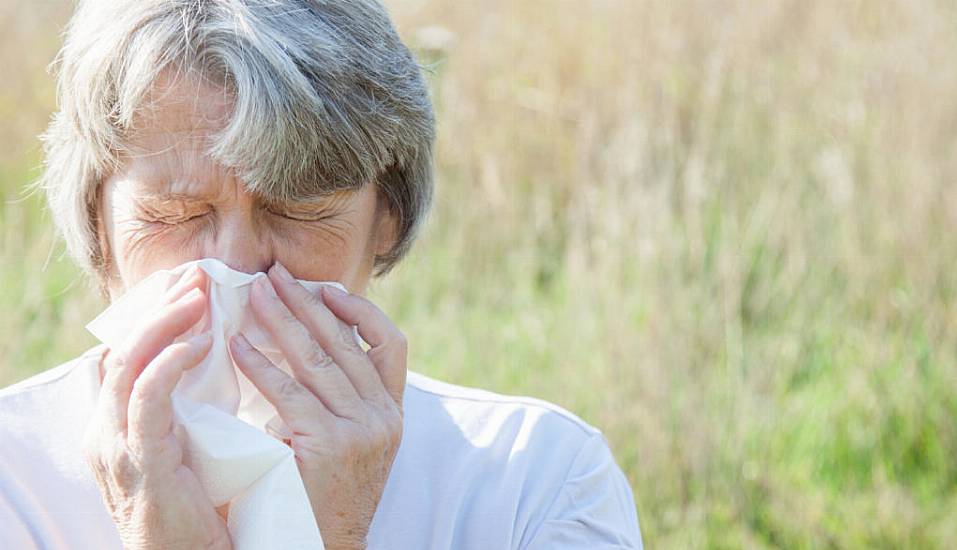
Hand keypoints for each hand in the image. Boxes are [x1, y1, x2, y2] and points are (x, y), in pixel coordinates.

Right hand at [85, 266, 230, 549]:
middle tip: (196, 275)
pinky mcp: (140, 462)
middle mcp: (108, 429)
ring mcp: (118, 445)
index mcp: (120, 424)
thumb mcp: (189, 448)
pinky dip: (169, 363)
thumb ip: (190, 409)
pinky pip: (145, 399)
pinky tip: (198, 341)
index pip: (129, 352)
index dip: (154, 313)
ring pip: (128, 363)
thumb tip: (218, 362)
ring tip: (197, 295)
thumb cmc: (199, 509)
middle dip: (158, 307)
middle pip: (124, 348)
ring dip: (163, 323)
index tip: (190, 283)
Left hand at [228, 262, 406, 549]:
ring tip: (253, 295)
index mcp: (394, 413)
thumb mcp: (352, 447)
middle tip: (274, 274)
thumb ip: (343, 402)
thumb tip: (305, 347)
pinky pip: (290, 393)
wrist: (327, 549)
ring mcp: (361, 431)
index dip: (360, 311)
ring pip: (319, 359)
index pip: (391, 345)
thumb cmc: (327, 499)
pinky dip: (262, 364)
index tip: (325, 289)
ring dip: (282, 321)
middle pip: (347, 343)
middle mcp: (385, 417)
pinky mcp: (329, 446)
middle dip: (307, 303)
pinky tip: (237, 345)